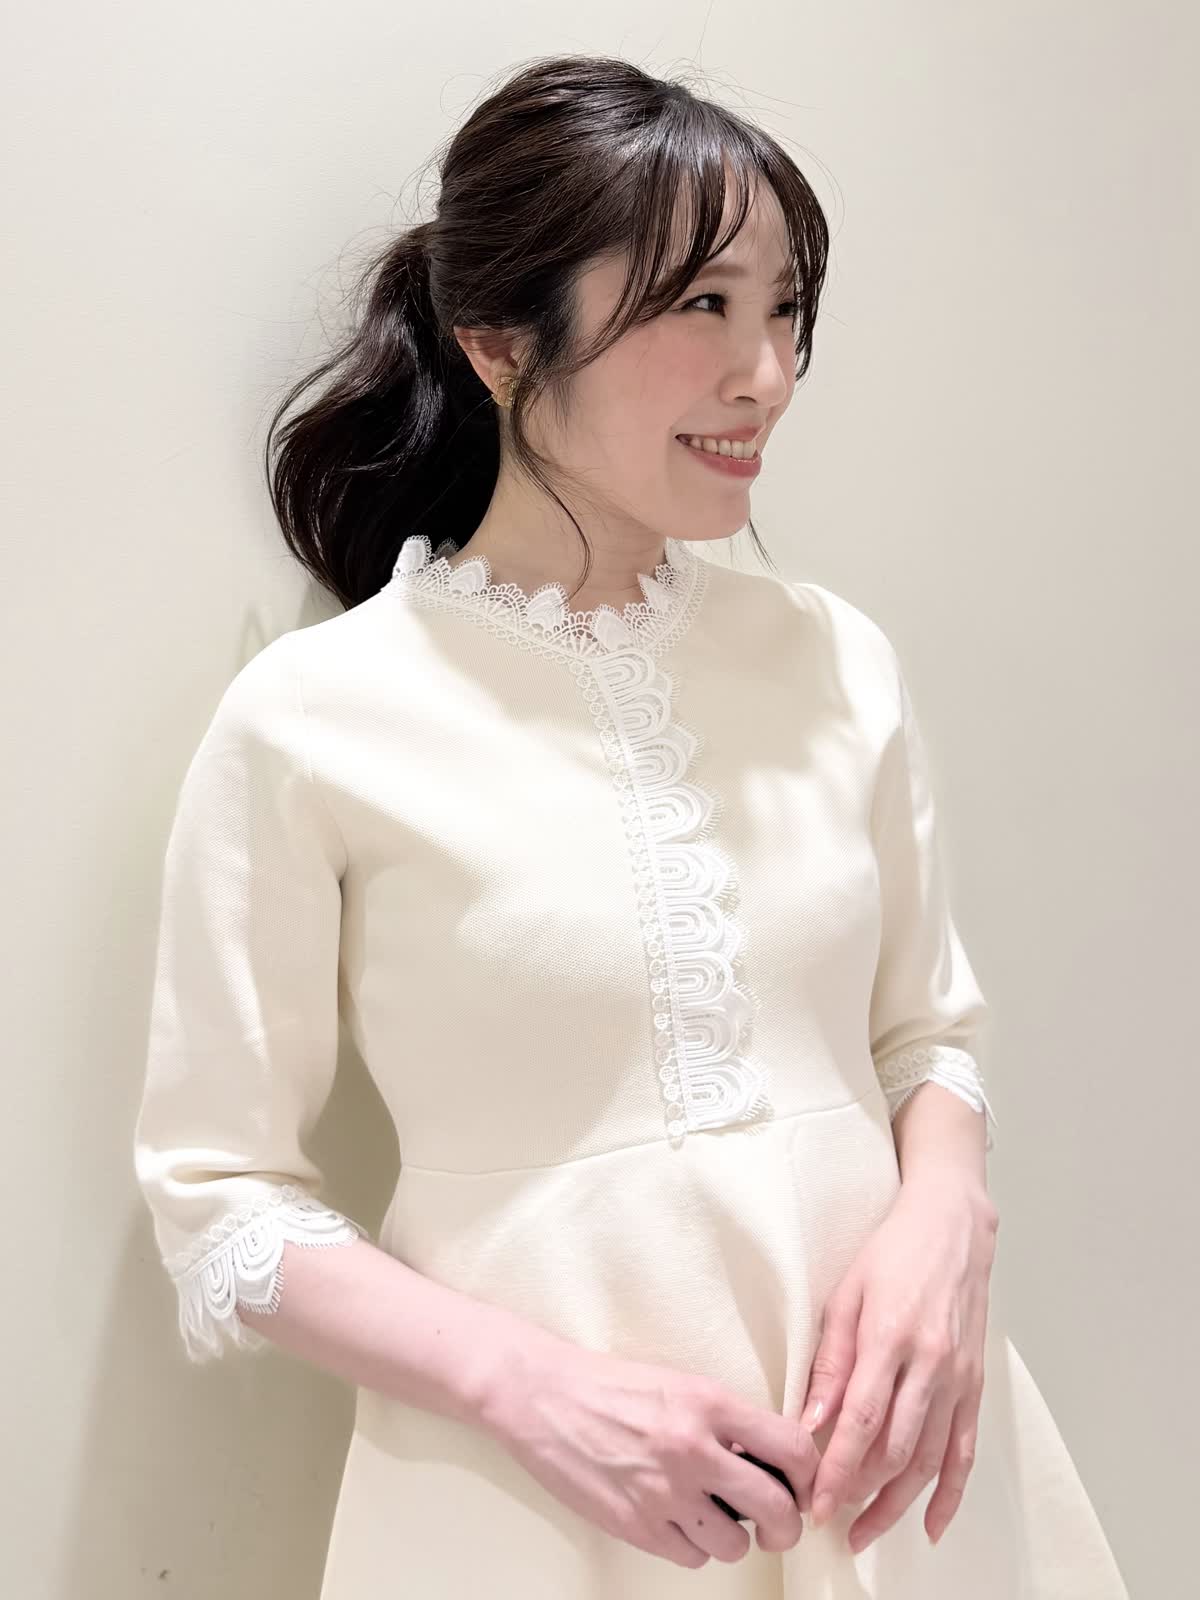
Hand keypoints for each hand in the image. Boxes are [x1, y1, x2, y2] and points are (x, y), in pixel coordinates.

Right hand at [479, 1335, 819, 1566]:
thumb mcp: (680, 1385)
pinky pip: (691, 1558)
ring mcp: (663, 1492)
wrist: (542, 1396)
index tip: (803, 1484)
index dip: (809, 1474)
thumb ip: (727, 1422)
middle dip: (786, 1524)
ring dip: (733, 1536)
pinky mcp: (636, 1525)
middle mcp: (691, 1448)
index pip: (791, 1447)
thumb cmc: (611, 1386)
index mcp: (708, 1403)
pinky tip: (677, 1518)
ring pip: (735, 1544)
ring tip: (714, 1514)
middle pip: (775, 1509)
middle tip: (777, 1521)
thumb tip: (772, 1462)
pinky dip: (692, 1546)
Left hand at [797, 1173, 998, 1551]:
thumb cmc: (893, 1254)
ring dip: (899, 1503)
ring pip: (932, 1460)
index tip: (817, 1502)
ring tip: (867, 1532)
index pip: (862, 1419)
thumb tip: (810, 1420)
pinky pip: (966, 1450)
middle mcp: (931, 1363)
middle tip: (831, 1522)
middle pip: (897, 1450)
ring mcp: (959, 1377)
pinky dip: (951, 1493)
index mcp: (891, 1336)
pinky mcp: (975, 1384)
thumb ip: (829, 1360)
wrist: (952, 1227)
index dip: (839, 1468)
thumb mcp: (846, 1294)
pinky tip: (930, 1524)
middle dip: (862, 1495)